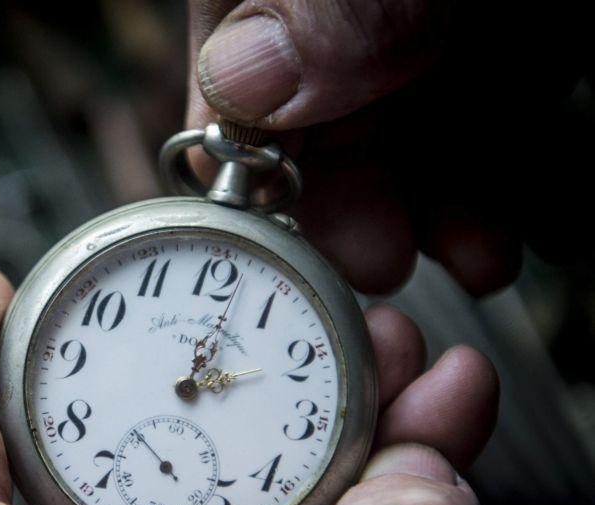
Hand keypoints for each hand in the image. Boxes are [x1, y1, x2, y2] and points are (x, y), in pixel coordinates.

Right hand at [186, 1, 589, 295]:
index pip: (228, 68)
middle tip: (371, 263)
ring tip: (458, 259)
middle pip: (309, 119)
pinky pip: (469, 127)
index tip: (275, 229)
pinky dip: (478, 189)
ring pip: (395, 136)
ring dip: (422, 212)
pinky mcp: (493, 41)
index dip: (244, 157)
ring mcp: (416, 19)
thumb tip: (244, 78)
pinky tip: (487, 236)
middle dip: (342, 203)